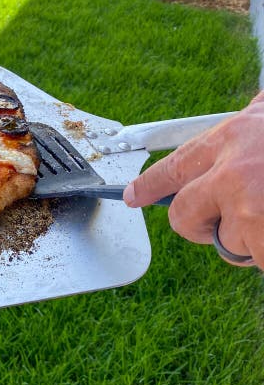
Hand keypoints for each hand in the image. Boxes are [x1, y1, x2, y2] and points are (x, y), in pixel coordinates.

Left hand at [123, 94, 263, 268]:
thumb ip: (255, 127)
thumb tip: (245, 125)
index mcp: (235, 136)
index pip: (175, 165)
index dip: (150, 184)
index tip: (132, 196)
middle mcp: (233, 171)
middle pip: (184, 218)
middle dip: (200, 228)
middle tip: (231, 225)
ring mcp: (252, 206)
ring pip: (232, 243)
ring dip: (258, 241)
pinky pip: (259, 259)